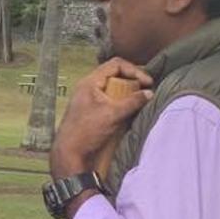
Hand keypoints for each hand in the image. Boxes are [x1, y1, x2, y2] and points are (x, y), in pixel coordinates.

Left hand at [50, 57, 154, 176]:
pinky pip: (110, 100)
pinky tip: (129, 110)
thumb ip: (132, 101)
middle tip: (145, 91)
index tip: (147, 83)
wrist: (69, 154)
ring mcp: (89, 99)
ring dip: (128, 93)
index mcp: (89, 82)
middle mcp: (88, 88)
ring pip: (113, 88)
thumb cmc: (85, 132)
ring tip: (139, 101)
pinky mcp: (92, 111)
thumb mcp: (112, 114)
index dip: (134, 70)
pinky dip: (121, 102)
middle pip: (115, 75)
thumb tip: (149, 93)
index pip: (116, 64)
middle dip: (132, 81)